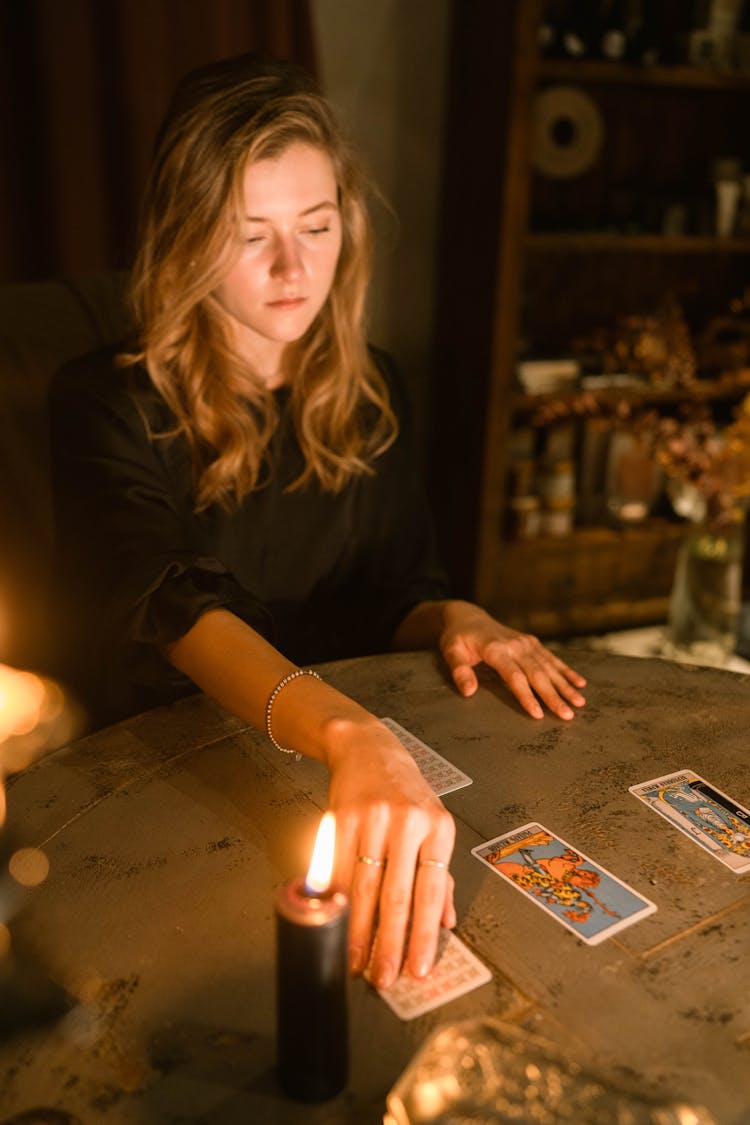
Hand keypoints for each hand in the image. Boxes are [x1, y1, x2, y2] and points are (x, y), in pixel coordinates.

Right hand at [326, 717, 455, 989]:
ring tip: (356, 963)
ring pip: (364, 888)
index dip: (425, 934)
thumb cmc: (405, 792)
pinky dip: (335, 903)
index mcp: (438, 828)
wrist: (367, 748)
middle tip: (384, 979)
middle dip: (389, 943)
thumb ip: (441, 874)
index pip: (432, 892)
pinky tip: (334, 926)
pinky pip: (338, 870)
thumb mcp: (433, 824)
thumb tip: (448, 921)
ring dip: (359, 932)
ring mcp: (374, 819)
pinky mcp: (342, 817)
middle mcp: (408, 822)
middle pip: (397, 896)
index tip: (418, 969)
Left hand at [438, 600, 585, 719]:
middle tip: (568, 716)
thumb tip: (468, 692)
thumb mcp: (451, 651)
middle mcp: (515, 645)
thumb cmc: (458, 637)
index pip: (514, 676)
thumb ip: (459, 671)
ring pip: (549, 667)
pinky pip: (552, 659)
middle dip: (553, 696)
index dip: (526, 696)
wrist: (468, 616)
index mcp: (495, 649)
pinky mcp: (532, 643)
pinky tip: (580, 683)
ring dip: (565, 685)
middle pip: (537, 674)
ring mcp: (526, 643)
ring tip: (580, 703)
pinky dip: (566, 671)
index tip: (538, 714)